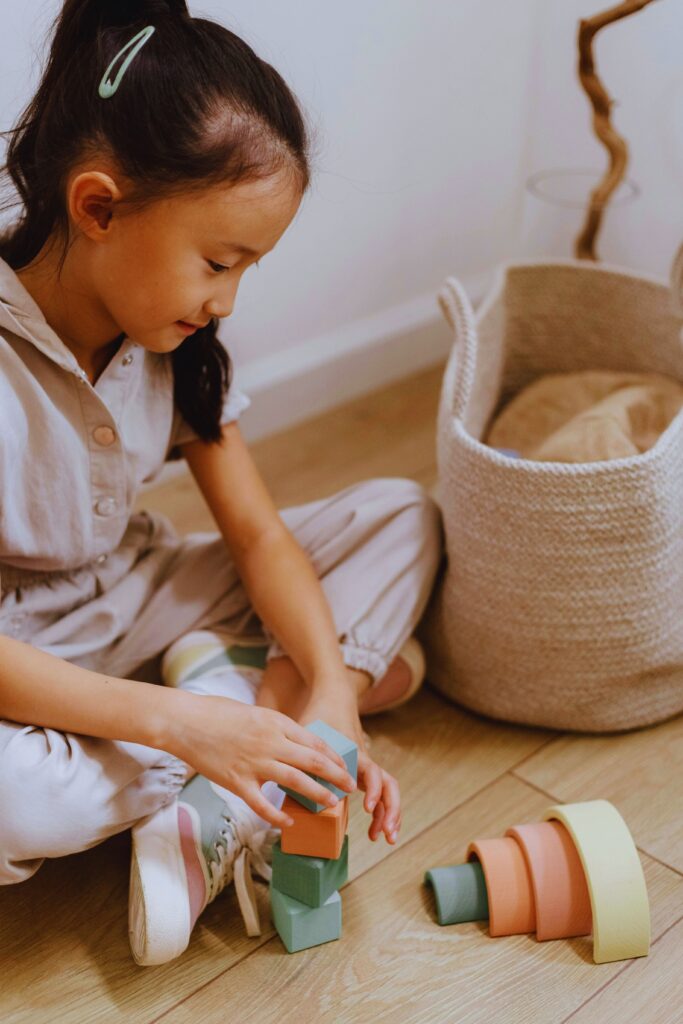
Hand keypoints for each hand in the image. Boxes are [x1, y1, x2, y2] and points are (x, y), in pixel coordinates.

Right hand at [163, 690, 355, 828]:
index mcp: (275, 722)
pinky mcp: (236, 782)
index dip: (333, 756)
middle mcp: (269, 742)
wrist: (184, 721)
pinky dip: (277, 816)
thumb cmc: (216, 713)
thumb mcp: (255, 712)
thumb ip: (275, 728)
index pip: (314, 741)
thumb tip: (294, 742)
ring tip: (331, 804)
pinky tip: (288, 823)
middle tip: (350, 787)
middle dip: (335, 775)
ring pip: (295, 781)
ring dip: (317, 794)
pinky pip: (262, 804)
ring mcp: (253, 763)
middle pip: (312, 761)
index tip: (345, 767)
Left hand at [298, 687, 401, 845]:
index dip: (374, 792)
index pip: (375, 774)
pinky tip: (375, 827)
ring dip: (391, 813)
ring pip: (388, 790)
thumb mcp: (308, 733)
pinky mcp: (363, 770)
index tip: (367, 808)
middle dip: (391, 810)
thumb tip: (283, 780)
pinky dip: (380, 809)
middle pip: (390, 785)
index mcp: (356, 753)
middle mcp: (366, 761)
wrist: (334, 696)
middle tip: (387, 834)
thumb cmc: (320, 715)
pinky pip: (379, 791)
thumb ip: (300, 755)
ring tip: (386, 837)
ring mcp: (367, 766)